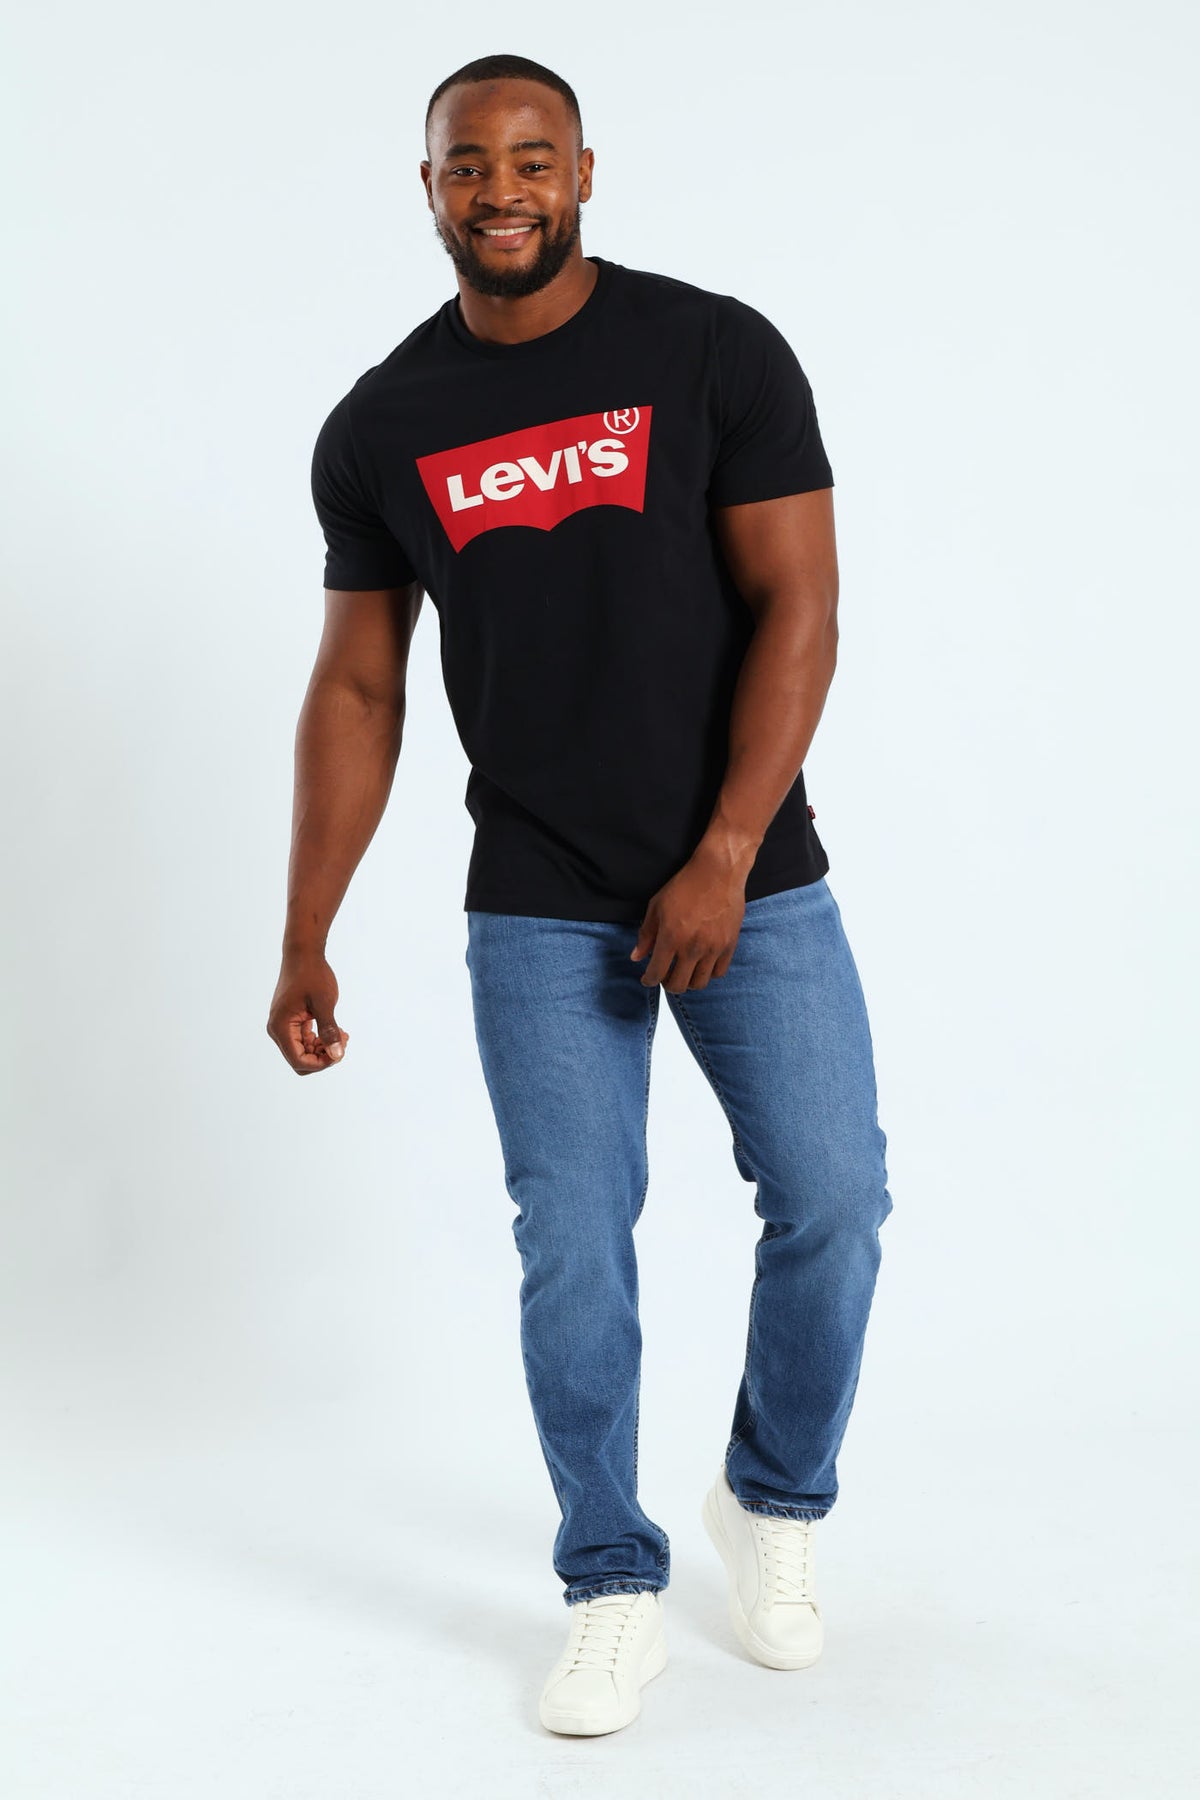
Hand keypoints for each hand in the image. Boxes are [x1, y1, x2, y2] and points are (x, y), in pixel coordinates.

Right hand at [267, 951, 349, 1073]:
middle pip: (300, 1060)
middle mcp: (278, 1030)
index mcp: (281, 1027)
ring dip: (323, 1049)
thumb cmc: (312, 974)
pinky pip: (304, 1041)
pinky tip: (337, 1031)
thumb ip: (329, 1030)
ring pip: (303, 1052)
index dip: (320, 1063)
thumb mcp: (324, 1002)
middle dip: (322, 1057)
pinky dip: (320, 1040)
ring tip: (342, 1035)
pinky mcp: (291, 1021)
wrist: (303, 954)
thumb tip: (337, 1055)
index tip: (340, 1052)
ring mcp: (283, 1026)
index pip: (298, 1060)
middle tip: (342, 1042)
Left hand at [629, 852, 746, 991]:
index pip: (656, 973)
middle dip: (667, 984)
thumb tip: (636, 957)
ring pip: (699, 983)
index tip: (648, 979)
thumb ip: (646, 934)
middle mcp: (692, 947)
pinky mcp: (730, 945)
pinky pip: (719, 972)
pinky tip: (702, 964)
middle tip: (665, 976)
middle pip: (678, 985)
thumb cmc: (685, 885)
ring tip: (684, 971)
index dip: (649, 980)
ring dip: (688, 982)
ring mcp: (713, 948)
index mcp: (671, 938)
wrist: (718, 872)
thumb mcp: (657, 906)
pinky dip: (708, 973)